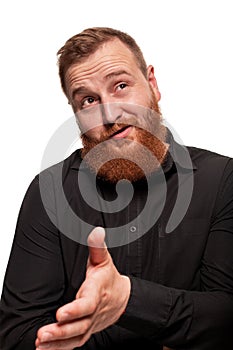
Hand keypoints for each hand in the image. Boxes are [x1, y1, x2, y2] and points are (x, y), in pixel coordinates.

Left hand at [35, 226, 130, 348]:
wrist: (123, 299)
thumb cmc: (109, 279)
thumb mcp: (104, 260)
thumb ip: (97, 247)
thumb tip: (96, 231)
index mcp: (97, 292)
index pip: (87, 304)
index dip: (75, 310)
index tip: (60, 314)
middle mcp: (94, 311)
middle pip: (79, 325)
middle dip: (61, 331)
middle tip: (43, 334)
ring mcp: (91, 324)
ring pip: (76, 337)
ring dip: (58, 343)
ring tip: (40, 343)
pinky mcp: (87, 331)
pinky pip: (74, 343)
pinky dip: (60, 349)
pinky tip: (45, 349)